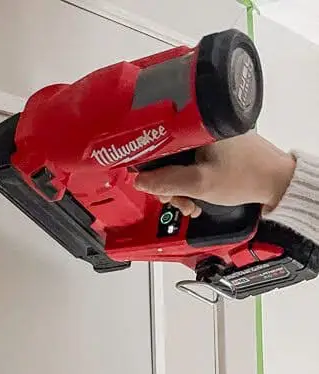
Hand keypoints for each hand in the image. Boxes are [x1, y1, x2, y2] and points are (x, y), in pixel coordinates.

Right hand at [133, 133, 295, 216]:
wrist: (276, 183)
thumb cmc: (245, 177)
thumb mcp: (200, 183)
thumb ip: (167, 182)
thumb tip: (139, 181)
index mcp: (196, 127)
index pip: (159, 142)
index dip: (150, 167)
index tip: (152, 186)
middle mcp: (202, 129)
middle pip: (169, 157)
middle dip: (168, 184)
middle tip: (174, 201)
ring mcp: (210, 139)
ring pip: (180, 164)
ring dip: (180, 188)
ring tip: (189, 204)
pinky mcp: (218, 150)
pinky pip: (193, 165)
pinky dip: (191, 183)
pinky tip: (196, 197)